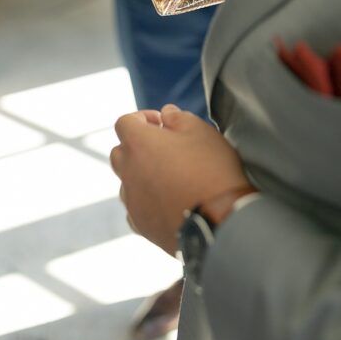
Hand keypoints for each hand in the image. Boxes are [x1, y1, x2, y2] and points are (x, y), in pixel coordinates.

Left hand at [110, 103, 249, 254]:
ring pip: (126, 181)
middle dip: (137, 146)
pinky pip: (135, 208)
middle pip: (120, 152)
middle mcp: (128, 172)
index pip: (124, 122)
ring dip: (141, 175)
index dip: (142, 118)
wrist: (220, 222)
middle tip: (164, 148)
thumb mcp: (201, 130)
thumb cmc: (211, 171)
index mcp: (138, 144)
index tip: (162, 123)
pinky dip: (146, 201)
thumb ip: (178, 117)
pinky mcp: (141, 225)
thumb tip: (166, 114)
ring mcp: (132, 201)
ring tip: (169, 176)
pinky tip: (167, 201)